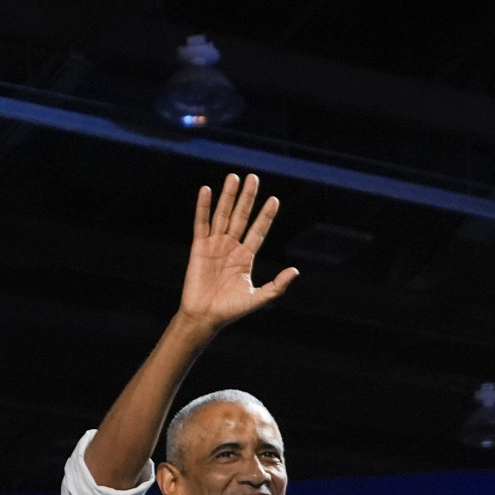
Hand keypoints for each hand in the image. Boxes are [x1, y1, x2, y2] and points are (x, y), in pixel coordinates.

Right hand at [179, 174, 296, 330]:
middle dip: (248, 198)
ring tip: (234, 177)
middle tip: (253, 178)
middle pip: (241, 216)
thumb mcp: (258, 298)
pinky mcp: (199, 247)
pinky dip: (203, 207)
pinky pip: (201, 223)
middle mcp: (231, 247)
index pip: (258, 230)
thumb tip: (295, 271)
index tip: (274, 200)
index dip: (265, 215)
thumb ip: (277, 286)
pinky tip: (207, 190)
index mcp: (246, 257)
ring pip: (223, 215)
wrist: (205, 317)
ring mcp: (215, 245)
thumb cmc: (230, 310)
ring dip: (228, 196)